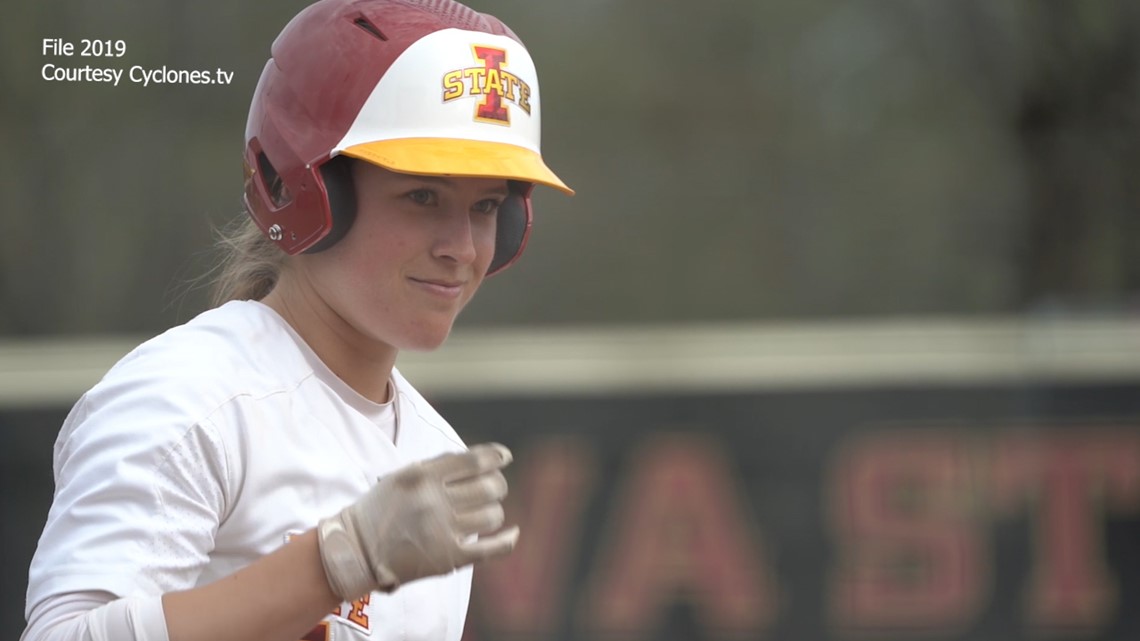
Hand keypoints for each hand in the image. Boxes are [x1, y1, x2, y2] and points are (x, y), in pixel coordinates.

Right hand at [316, 443, 518, 599]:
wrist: (357, 551)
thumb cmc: (382, 509)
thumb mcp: (404, 476)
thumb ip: (440, 466)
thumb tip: (483, 459)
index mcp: (423, 477)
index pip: (474, 460)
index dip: (496, 456)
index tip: (505, 457)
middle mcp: (434, 502)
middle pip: (489, 487)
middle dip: (497, 485)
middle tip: (493, 488)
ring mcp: (442, 532)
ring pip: (493, 515)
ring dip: (494, 512)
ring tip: (484, 513)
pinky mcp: (448, 559)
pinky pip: (492, 548)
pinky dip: (508, 540)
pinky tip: (513, 533)